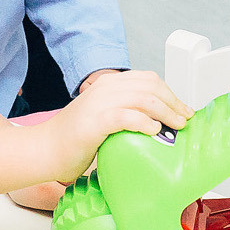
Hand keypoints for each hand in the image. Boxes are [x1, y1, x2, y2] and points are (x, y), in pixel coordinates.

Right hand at [43, 70, 191, 180]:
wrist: (45, 150)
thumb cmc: (75, 139)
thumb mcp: (103, 116)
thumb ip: (125, 112)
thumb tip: (157, 122)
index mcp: (108, 83)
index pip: (149, 80)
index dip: (171, 94)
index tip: (183, 110)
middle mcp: (106, 88)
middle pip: (151, 86)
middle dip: (174, 103)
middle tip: (184, 120)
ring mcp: (100, 103)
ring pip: (144, 99)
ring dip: (166, 112)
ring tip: (175, 126)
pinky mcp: (95, 121)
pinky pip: (127, 116)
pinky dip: (144, 122)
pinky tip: (153, 131)